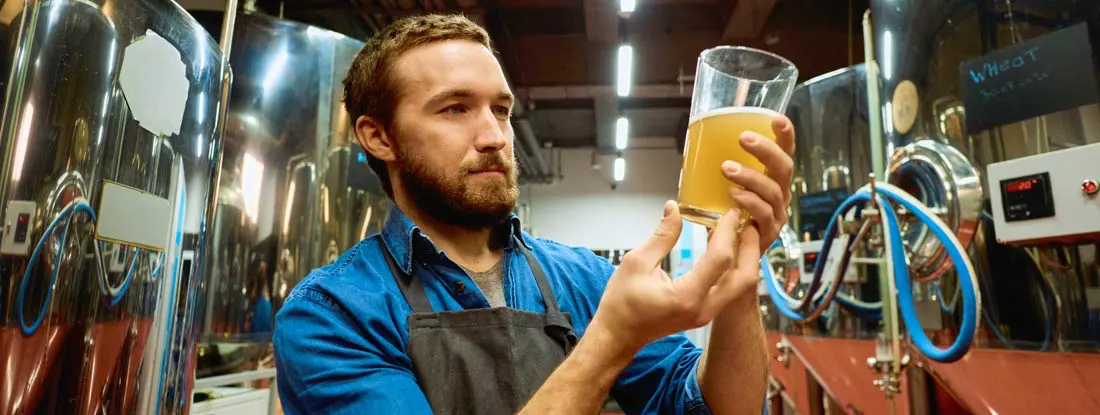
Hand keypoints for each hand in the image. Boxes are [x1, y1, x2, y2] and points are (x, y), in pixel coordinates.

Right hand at [590, 201, 761, 350]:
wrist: (618, 335)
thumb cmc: (621, 303)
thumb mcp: (636, 262)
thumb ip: (662, 236)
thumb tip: (675, 209)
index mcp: (686, 297)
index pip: (720, 259)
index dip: (728, 231)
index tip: (730, 212)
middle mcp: (702, 309)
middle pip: (744, 278)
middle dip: (750, 247)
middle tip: (747, 222)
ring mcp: (706, 315)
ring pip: (741, 286)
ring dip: (745, 258)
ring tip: (740, 233)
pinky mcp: (705, 314)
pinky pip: (729, 289)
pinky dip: (733, 268)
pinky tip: (726, 248)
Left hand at [722, 115, 795, 250]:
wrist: (724, 259)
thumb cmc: (723, 218)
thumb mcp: (719, 187)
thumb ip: (717, 167)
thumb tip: (695, 139)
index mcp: (772, 179)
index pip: (784, 152)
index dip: (785, 135)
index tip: (776, 119)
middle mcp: (779, 195)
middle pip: (784, 168)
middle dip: (766, 150)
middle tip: (743, 138)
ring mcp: (776, 215)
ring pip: (772, 191)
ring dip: (750, 176)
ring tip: (727, 168)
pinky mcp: (767, 234)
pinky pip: (763, 215)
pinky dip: (750, 203)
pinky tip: (734, 196)